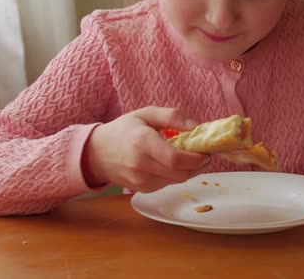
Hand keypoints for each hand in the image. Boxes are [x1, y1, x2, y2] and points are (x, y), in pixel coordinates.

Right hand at [82, 107, 209, 191]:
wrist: (96, 153)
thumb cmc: (124, 130)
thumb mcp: (146, 114)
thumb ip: (172, 116)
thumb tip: (196, 126)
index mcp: (142, 142)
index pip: (175, 159)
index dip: (197, 159)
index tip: (206, 152)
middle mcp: (141, 165)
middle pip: (180, 174)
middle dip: (199, 167)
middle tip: (205, 156)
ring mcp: (140, 180)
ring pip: (176, 181)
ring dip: (190, 172)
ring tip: (191, 158)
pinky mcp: (142, 189)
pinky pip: (168, 185)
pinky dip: (177, 176)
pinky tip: (175, 165)